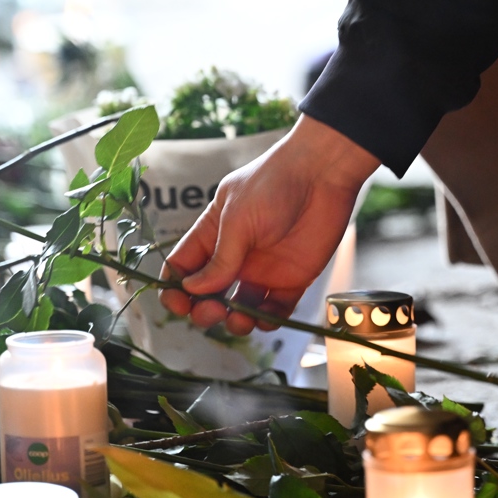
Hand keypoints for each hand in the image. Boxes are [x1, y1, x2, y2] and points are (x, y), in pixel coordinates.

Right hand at [160, 115, 379, 335]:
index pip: (183, 269)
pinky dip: (267, 322)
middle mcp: (234, 256)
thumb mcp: (237, 218)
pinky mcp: (292, 279)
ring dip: (234, 323)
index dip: (175, 290)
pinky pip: (275, 310)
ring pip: (240, 309)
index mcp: (212, 235)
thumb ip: (218, 258)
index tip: (178, 303)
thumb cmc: (273, 184)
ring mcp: (262, 270)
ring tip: (239, 319)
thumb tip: (191, 289)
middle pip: (208, 295)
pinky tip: (265, 319)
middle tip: (213, 310)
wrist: (322, 174)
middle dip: (203, 310)